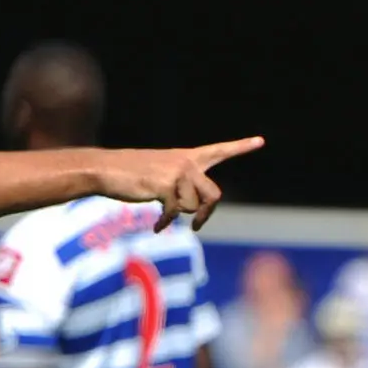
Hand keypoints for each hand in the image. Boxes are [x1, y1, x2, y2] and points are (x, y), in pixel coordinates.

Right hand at [97, 137, 265, 231]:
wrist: (106, 170)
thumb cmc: (131, 176)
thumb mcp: (162, 176)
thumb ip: (183, 187)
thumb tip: (197, 212)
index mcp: (187, 157)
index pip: (219, 150)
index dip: (241, 146)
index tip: (260, 141)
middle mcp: (186, 162)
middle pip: (214, 194)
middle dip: (206, 214)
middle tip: (197, 226)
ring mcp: (177, 172)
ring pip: (193, 206)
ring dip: (177, 215)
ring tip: (162, 213)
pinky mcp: (166, 184)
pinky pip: (176, 213)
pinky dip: (166, 223)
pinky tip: (158, 227)